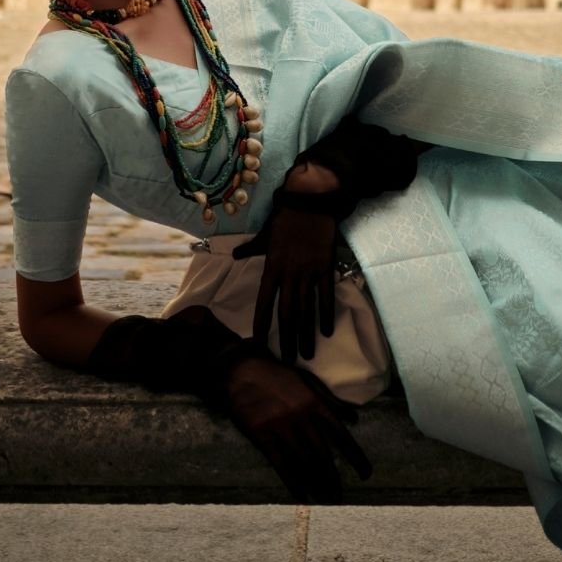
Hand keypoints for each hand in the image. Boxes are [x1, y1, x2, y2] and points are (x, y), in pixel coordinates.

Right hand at [224, 353, 371, 501]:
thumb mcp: (308, 381)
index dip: (355, 456)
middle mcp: (301, 417)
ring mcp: (280, 426)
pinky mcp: (262, 434)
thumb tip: (354, 419)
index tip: (365, 473)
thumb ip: (330, 400)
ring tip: (325, 500)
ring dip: (316, 483)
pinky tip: (301, 494)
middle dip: (333, 477)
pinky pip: (280, 462)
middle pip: (322, 453)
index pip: (340, 434)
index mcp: (314, 403)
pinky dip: (292, 481)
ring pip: (303, 461)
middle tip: (340, 497)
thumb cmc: (277, 374)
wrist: (242, 369)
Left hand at [233, 207, 336, 363]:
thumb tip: (234, 256)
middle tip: (287, 359)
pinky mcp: (326, 268)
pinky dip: (326, 314)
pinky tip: (326, 331)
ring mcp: (309, 272)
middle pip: (287, 313)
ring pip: (307, 309)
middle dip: (287, 338)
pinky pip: (326, 296)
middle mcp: (290, 274)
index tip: (259, 343)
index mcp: (272, 267)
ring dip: (306, 333)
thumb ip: (250, 249)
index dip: (262, 324)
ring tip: (307, 353)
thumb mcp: (264, 235)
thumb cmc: (285, 218)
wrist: (310, 202)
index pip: (264, 302)